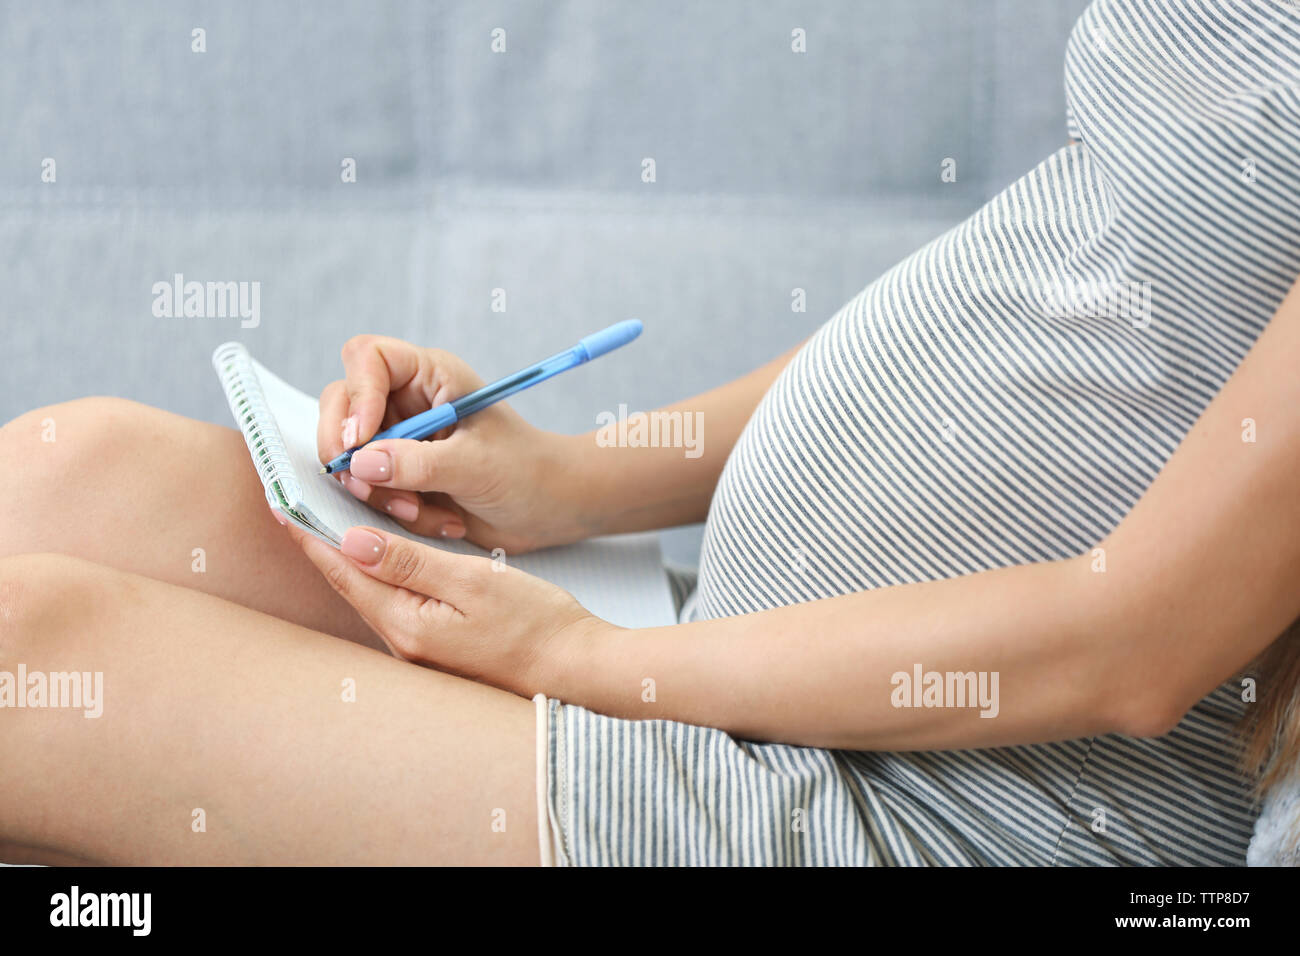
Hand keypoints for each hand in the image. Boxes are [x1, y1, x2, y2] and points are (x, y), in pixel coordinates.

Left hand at [283, 519, 611, 694]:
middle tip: (292, 504)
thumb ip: (411, 562)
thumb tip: (351, 541)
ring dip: (345, 558)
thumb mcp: (475, 580)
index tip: (281, 502)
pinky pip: (392, 603)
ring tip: (323, 521)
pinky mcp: (436, 647)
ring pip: (369, 593)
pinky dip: (376, 574)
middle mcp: (403, 643)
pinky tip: (376, 555)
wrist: (576, 669)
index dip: (310, 535)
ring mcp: (419, 649)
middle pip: (348, 584)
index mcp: (407, 623)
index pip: (343, 571)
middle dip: (319, 544)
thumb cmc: (536, 624)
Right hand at [317, 335, 592, 552]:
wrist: (549, 508)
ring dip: (376, 491)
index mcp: (431, 375)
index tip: (361, 440)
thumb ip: (419, 463)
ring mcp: (398, 437)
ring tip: (420, 510)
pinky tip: (437, 518)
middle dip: (349, 452)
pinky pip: (368, 489)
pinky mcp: (398, 473)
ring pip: (349, 455)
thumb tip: (360, 464)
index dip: (356, 395)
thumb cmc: (526, 472)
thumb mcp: (476, 466)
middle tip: (365, 488)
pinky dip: (393, 510)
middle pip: (340, 404)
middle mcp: (408, 399)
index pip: (367, 358)